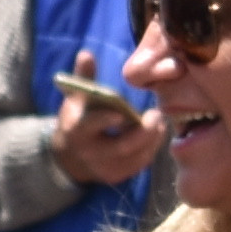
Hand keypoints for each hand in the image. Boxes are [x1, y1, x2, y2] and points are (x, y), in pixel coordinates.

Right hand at [48, 58, 160, 188]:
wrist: (71, 155)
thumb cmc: (79, 118)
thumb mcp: (76, 98)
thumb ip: (83, 77)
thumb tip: (86, 53)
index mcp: (76, 130)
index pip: (90, 126)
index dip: (106, 120)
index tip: (123, 112)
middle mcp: (89, 153)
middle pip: (119, 147)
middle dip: (141, 133)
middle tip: (156, 115)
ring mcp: (103, 168)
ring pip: (133, 158)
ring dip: (151, 140)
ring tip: (160, 123)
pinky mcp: (116, 177)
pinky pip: (138, 165)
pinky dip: (150, 150)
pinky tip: (156, 135)